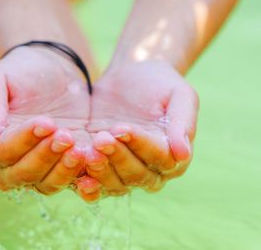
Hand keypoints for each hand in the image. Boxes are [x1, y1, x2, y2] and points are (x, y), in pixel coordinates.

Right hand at [0, 46, 100, 198]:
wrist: (53, 69)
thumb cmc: (20, 71)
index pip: (0, 153)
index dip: (23, 141)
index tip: (47, 121)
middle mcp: (5, 166)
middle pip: (21, 175)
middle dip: (45, 157)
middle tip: (66, 135)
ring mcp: (35, 171)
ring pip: (46, 184)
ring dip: (64, 170)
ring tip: (80, 149)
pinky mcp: (62, 169)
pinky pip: (71, 182)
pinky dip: (83, 177)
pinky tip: (94, 160)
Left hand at [86, 60, 198, 194]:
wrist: (131, 75)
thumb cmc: (160, 83)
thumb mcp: (179, 94)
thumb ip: (184, 123)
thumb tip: (183, 154)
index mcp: (175, 156)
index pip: (159, 158)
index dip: (140, 145)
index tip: (122, 127)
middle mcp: (152, 171)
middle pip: (137, 175)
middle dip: (118, 158)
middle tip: (101, 138)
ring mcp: (126, 173)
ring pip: (116, 184)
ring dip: (101, 172)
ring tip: (88, 151)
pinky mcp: (102, 170)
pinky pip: (95, 186)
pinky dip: (86, 185)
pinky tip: (76, 177)